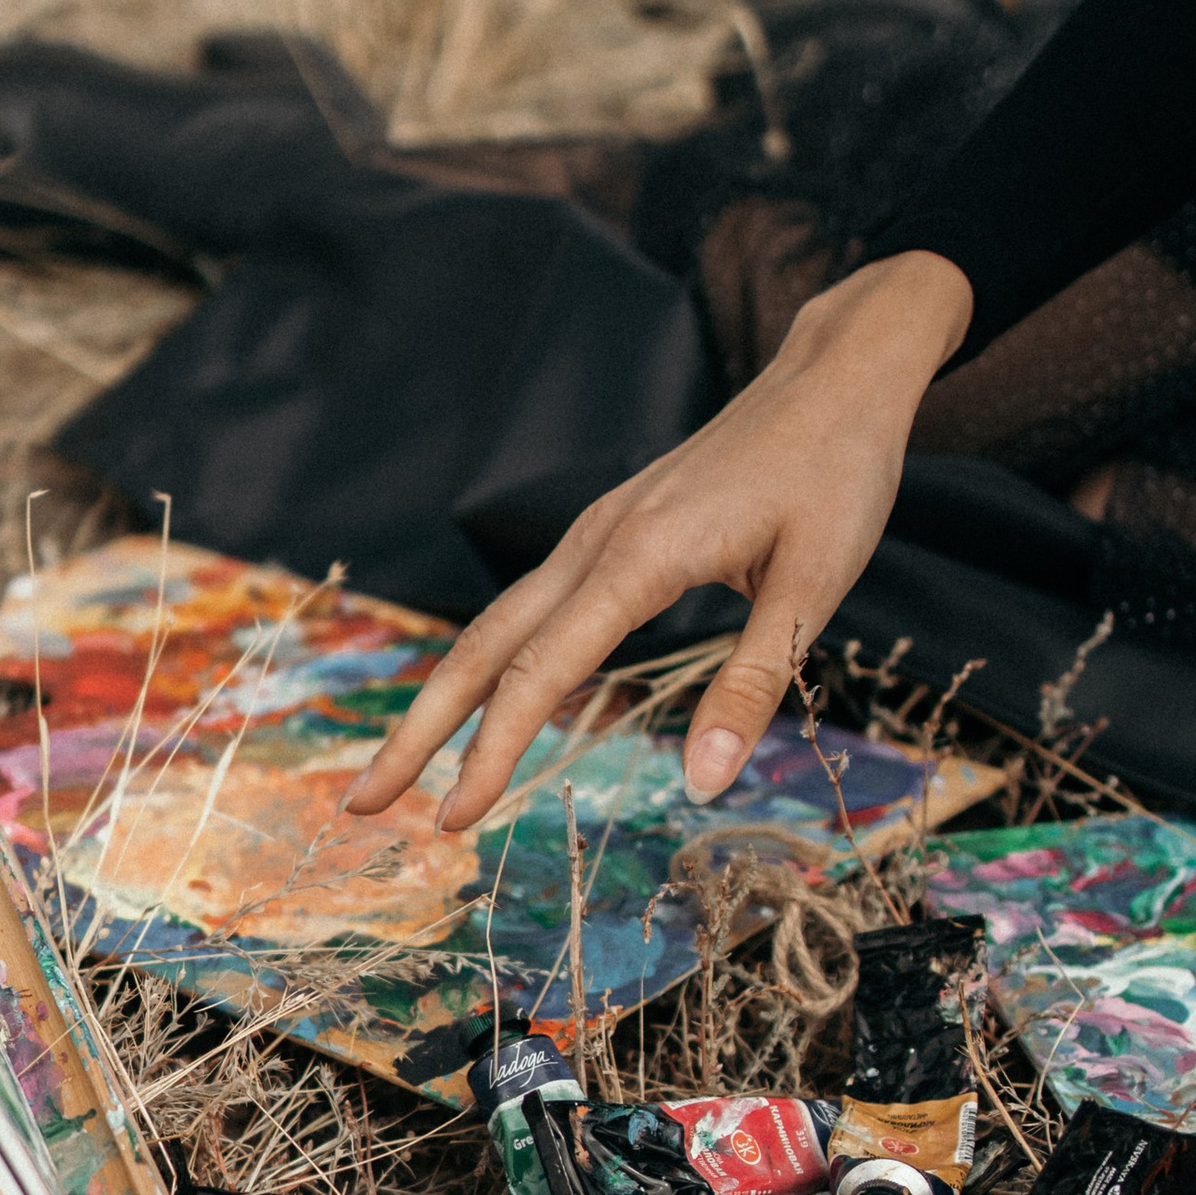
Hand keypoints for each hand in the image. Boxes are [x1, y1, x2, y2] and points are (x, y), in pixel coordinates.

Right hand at [341, 250, 974, 830]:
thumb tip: (707, 783)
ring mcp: (595, 532)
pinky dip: (491, 663)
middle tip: (359, 804)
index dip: (492, 752)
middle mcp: (597, 541)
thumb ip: (755, 684)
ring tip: (399, 765)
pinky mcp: (611, 532)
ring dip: (443, 699)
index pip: (542, 672)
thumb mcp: (817, 585)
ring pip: (496, 625)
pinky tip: (485, 704)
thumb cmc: (835, 475)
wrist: (835, 377)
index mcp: (641, 556)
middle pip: (483, 648)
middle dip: (418, 731)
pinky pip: (532, 607)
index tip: (452, 817)